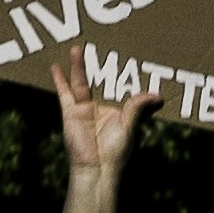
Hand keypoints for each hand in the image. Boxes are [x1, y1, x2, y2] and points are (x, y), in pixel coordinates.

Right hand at [46, 52, 144, 181]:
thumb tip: (157, 95)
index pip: (119, 88)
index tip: (127, 59)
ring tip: (78, 48)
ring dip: (79, 66)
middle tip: (98, 45)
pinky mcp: (70, 113)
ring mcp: (83, 109)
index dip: (122, 76)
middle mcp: (99, 107)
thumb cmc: (116, 151)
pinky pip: (64, 93)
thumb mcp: (130, 126)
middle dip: (97, 65)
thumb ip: (138, 108)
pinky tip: (56, 66)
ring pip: (81, 82)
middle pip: (98, 81)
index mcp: (116, 110)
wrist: (96, 167)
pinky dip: (59, 80)